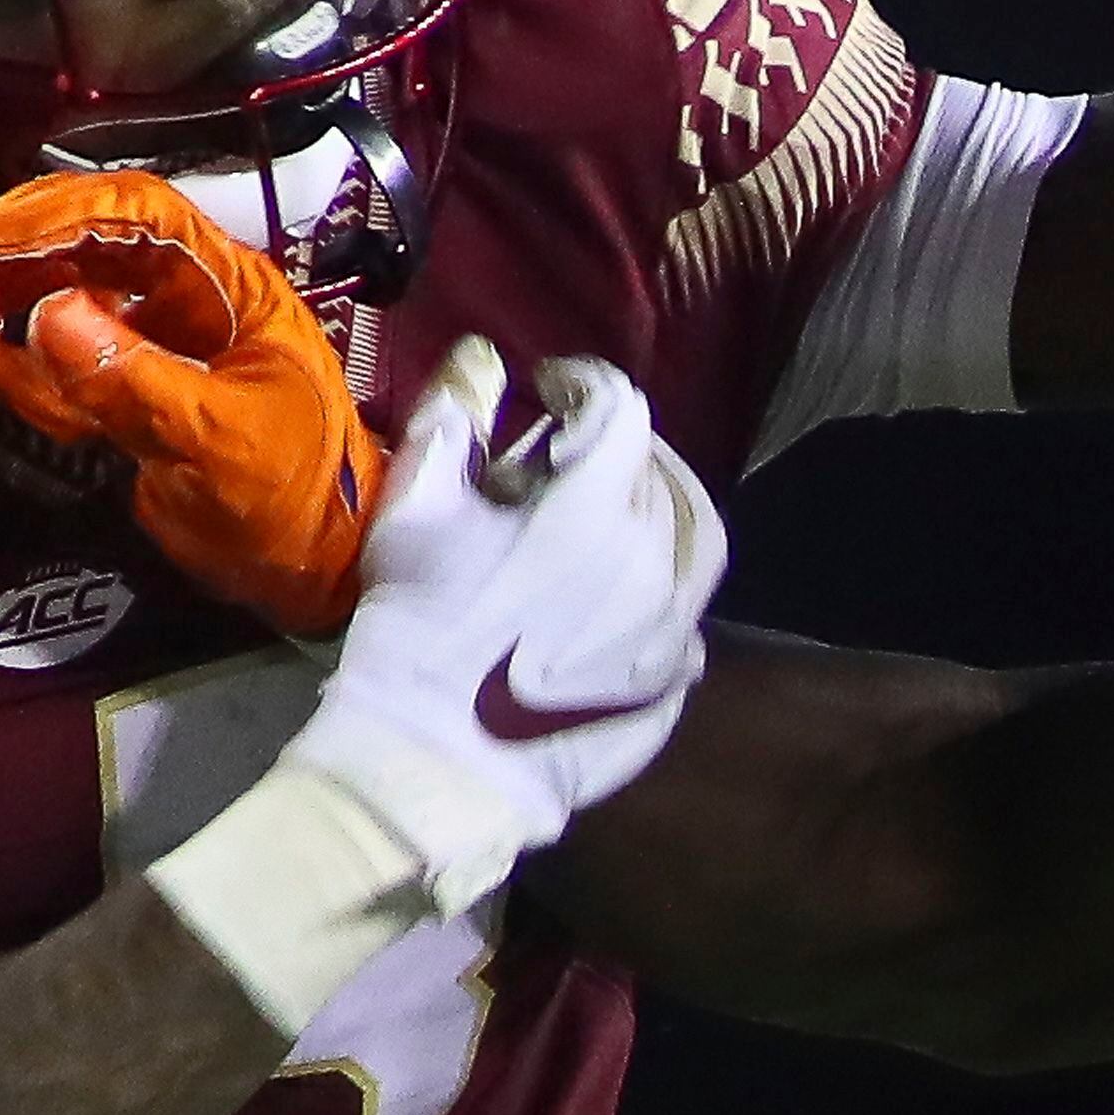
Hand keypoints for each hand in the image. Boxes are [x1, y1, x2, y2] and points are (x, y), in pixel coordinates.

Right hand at [0, 170, 387, 635]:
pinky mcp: (122, 386)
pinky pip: (48, 361)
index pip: (132, 211)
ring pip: (44, 299)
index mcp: (224, 284)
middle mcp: (181, 296)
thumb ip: (132, 381)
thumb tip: (46, 314)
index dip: (53, 212)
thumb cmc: (296, 497)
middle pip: (70, 244)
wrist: (319, 566)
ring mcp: (148, 339)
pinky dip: (11, 380)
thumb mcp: (217, 442)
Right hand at [284, 342, 726, 910]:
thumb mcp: (417, 509)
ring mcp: (673, 628)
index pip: (622, 410)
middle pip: (660, 474)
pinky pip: (689, 615)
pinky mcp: (670, 682)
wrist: (435, 756)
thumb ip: (453, 420)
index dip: (584, 385)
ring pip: (696, 540)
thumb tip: (484, 358)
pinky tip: (622, 593)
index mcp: (597, 508)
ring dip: (660, 510)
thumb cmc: (418, 625)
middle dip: (617, 452)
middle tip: (569, 461)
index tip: (550, 390)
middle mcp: (657, 561)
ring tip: (613, 514)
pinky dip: (666, 586)